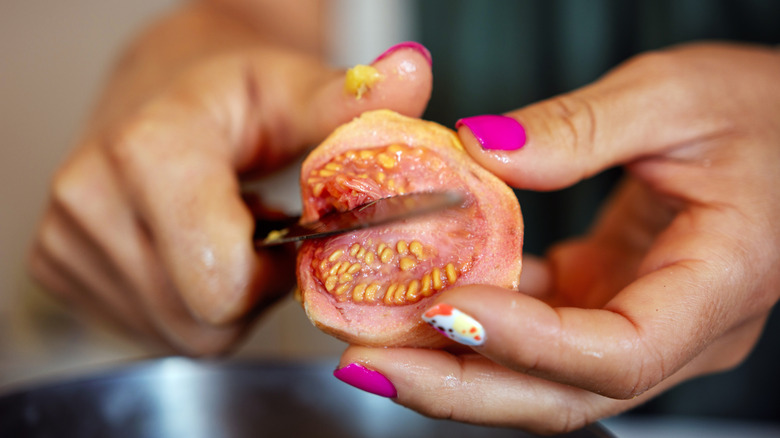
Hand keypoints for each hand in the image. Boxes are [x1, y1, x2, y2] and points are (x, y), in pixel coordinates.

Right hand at [27, 2, 432, 354]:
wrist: (162, 90)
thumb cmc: (232, 91)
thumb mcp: (294, 88)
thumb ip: (349, 103)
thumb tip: (412, 74)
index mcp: (149, 152)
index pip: (223, 282)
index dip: (274, 271)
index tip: (286, 229)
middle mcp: (90, 199)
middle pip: (203, 321)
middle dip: (251, 292)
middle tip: (260, 234)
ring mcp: (65, 239)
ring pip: (179, 333)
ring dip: (222, 299)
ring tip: (226, 234)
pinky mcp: (56, 266)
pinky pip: (151, 328)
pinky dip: (186, 303)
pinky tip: (191, 248)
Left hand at [338, 42, 779, 432]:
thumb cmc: (761, 111)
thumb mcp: (676, 96)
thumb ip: (580, 128)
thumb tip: (481, 152)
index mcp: (720, 285)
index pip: (620, 352)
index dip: (529, 343)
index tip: (447, 306)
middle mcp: (679, 331)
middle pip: (563, 394)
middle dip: (458, 386)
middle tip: (367, 361)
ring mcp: (638, 323)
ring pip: (539, 379)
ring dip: (451, 365)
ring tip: (370, 340)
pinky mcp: (605, 302)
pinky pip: (533, 332)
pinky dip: (473, 322)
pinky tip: (419, 296)